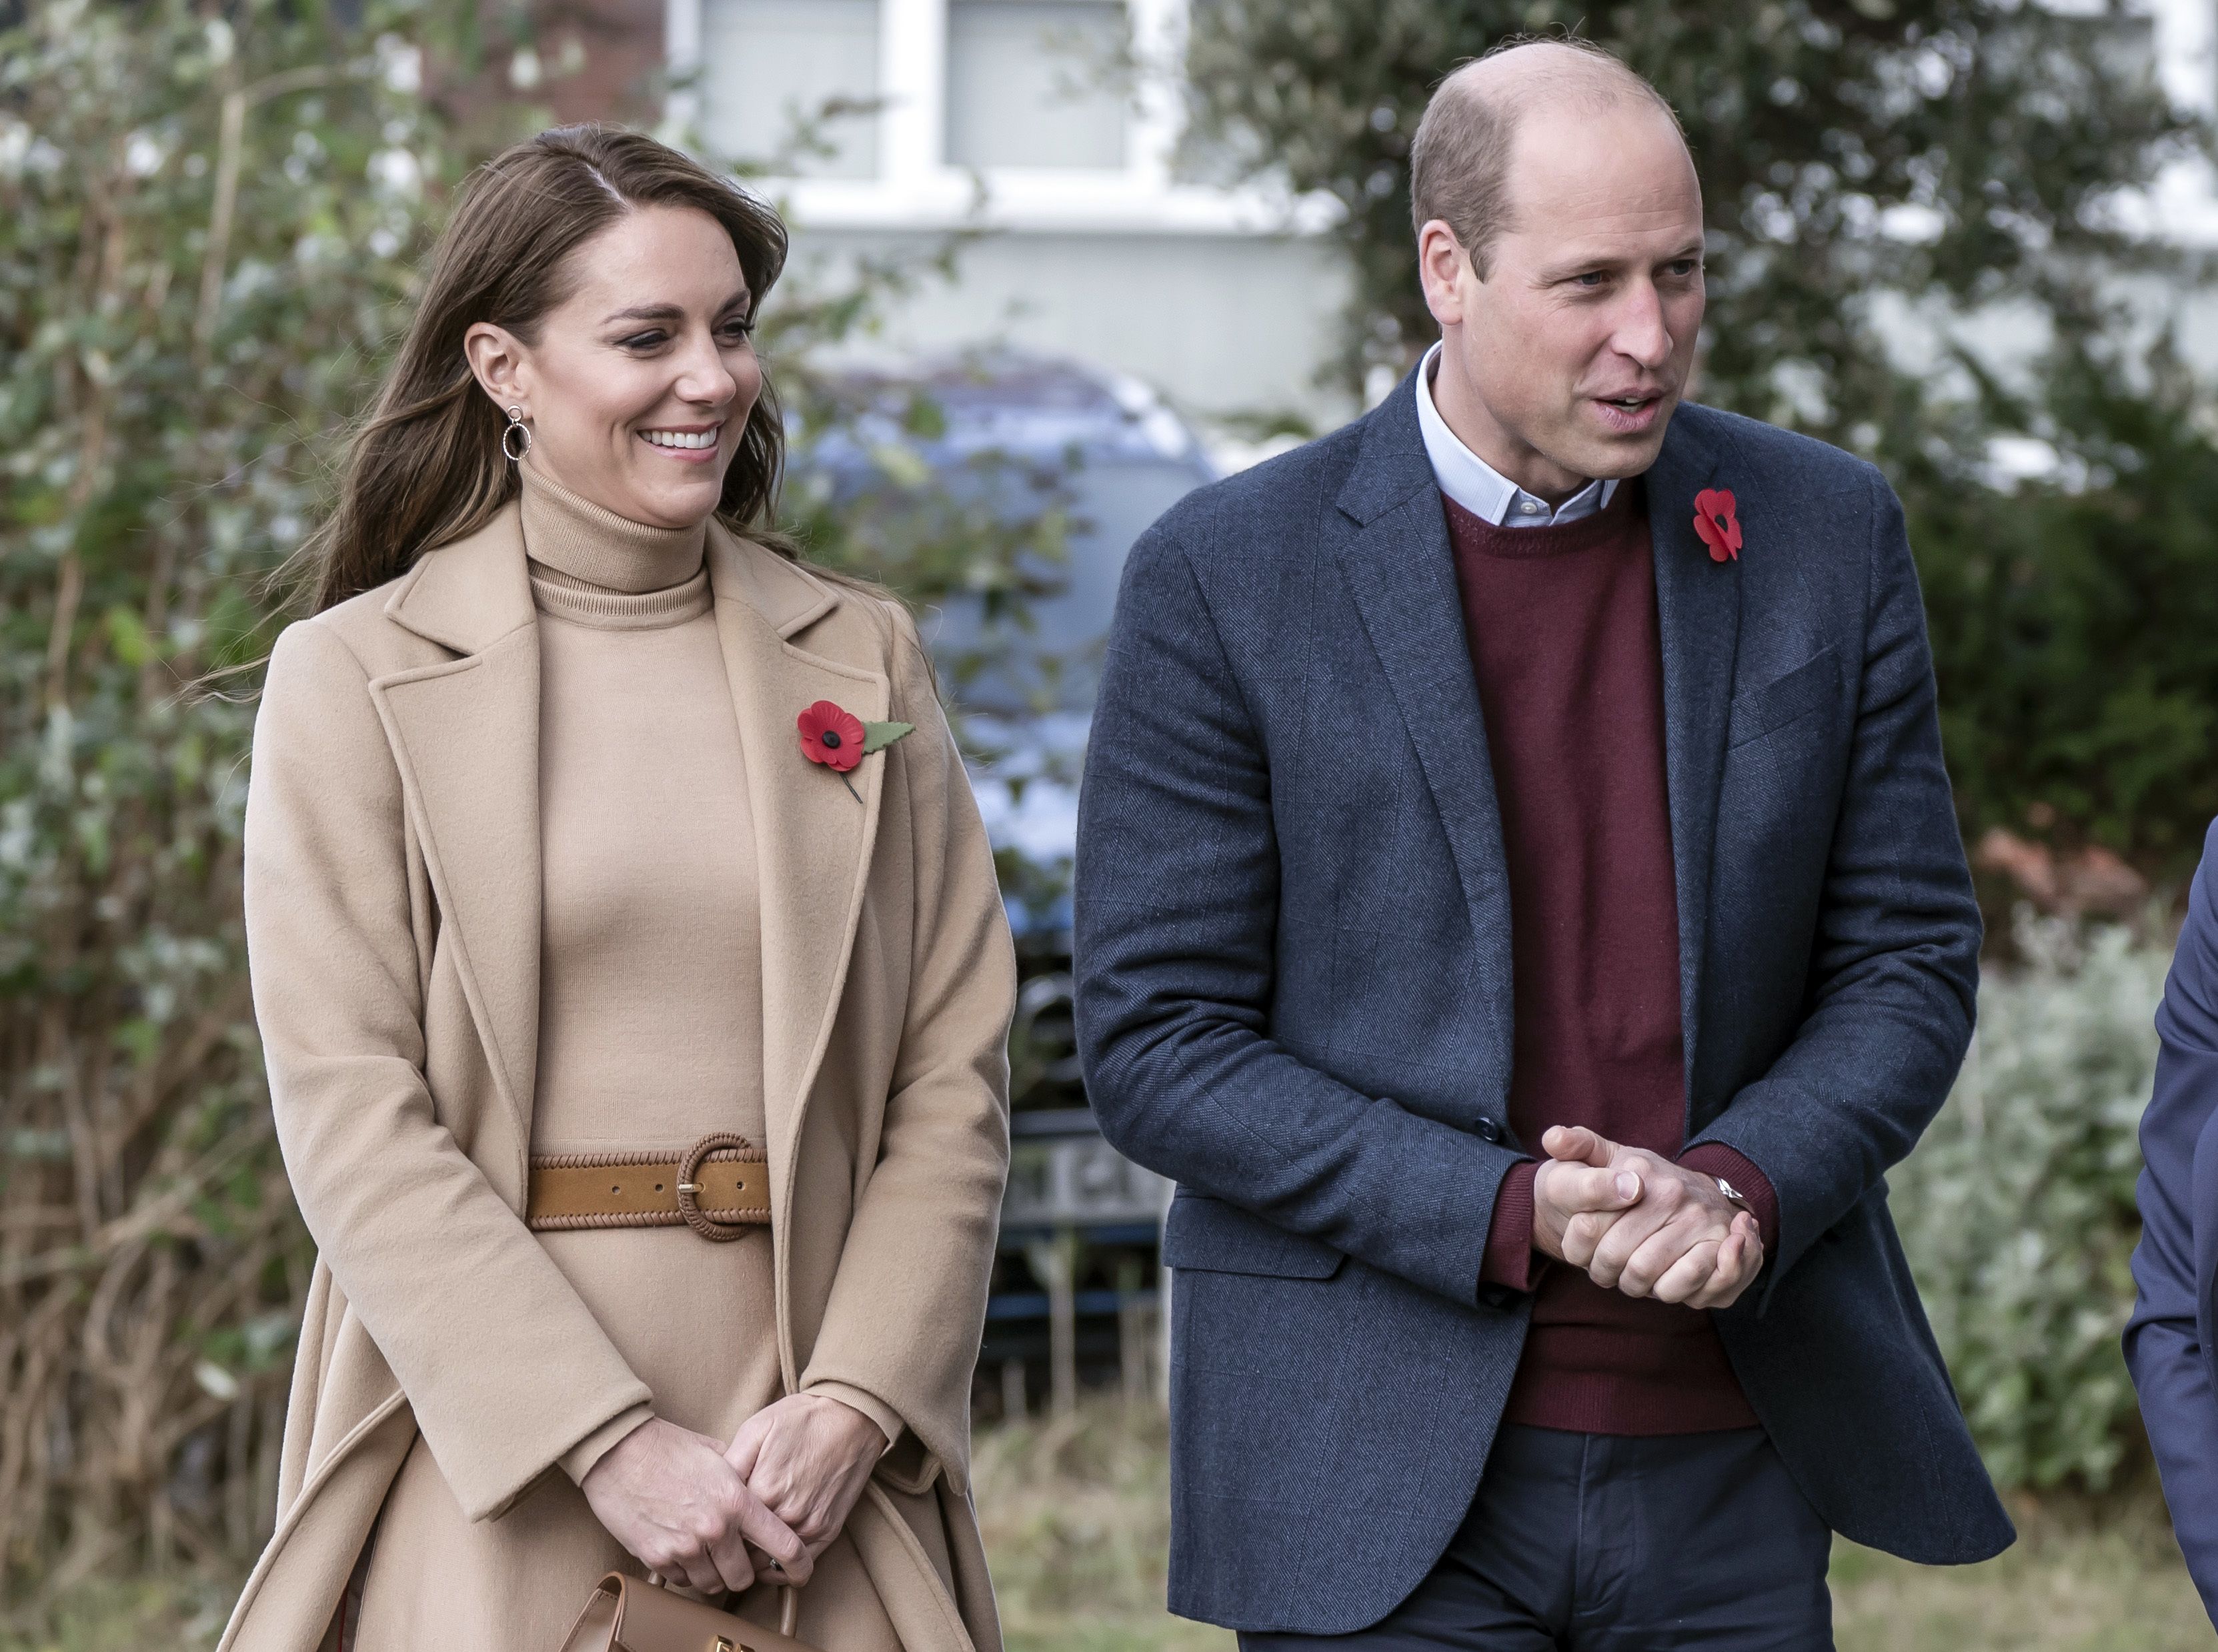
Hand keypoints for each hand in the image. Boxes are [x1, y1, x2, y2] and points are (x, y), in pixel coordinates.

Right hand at [580, 1417, 810, 1595]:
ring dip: (713, 1574)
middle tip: (736, 1558)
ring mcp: (684, 1547)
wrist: (618, 1452)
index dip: (798, 1565)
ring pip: (713, 1585)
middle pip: (743, 1577)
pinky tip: (682, 1550)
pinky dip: (686, 1572)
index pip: (782, 1545)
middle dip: (743, 1571)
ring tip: (706, 1553)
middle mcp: (715, 1529)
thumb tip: (758, 1490)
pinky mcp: (657, 1558)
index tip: (800, 1572)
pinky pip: (682, 1581)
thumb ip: (741, 1477)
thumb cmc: (667, 1447)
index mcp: (736, 1501)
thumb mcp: (716, 1454)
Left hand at [724, 1394, 888, 1569]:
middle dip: (731, 1548)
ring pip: (769, 1562)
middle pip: (745, 1550)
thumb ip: (730, 1462)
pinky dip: (782, 1568)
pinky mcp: (829, 1530)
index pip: (725, 1527)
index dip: (716, 1526)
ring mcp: (810, 1525)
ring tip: (746, 1548)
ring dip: (755, 1560)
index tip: (712, 1522)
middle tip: (725, 1539)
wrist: (852, 1417)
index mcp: (762, 1491)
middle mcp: (786, 1514)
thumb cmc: (802, 1419)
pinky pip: (800, 1564)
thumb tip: (708, 1490)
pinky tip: (771, 1557)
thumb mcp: (757, 1428)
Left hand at [1542, 1126, 1764, 1309]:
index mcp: (1638, 1171)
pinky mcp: (1723, 1246)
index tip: (1580, 1250)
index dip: (1577, 1249)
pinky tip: (1664, 1281)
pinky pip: (1687, 1286)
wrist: (1699, 1192)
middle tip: (1608, 1269)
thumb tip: (1552, 1138)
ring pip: (1646, 1276)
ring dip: (1634, 1286)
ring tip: (1633, 1275)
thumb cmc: (1640, 1180)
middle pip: (1616, 1258)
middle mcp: (1672, 1193)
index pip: (1587, 1227)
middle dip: (1605, 1272)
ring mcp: (1700, 1220)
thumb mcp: (1607, 1155)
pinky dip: (1669, 1291)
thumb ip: (1577, 1144)